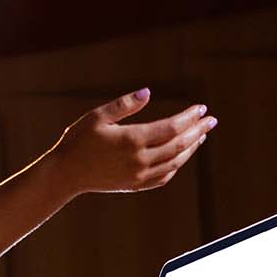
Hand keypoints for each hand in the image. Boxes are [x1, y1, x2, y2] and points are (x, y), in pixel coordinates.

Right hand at [49, 88, 217, 195]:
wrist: (65, 173)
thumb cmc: (78, 140)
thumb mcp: (98, 116)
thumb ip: (125, 105)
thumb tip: (148, 91)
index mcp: (132, 139)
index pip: (172, 128)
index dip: (189, 118)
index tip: (201, 108)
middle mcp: (140, 159)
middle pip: (178, 145)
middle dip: (197, 131)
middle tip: (211, 120)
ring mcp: (139, 175)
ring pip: (175, 162)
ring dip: (190, 148)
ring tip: (200, 135)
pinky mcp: (135, 185)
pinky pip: (163, 177)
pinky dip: (176, 165)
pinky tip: (181, 156)